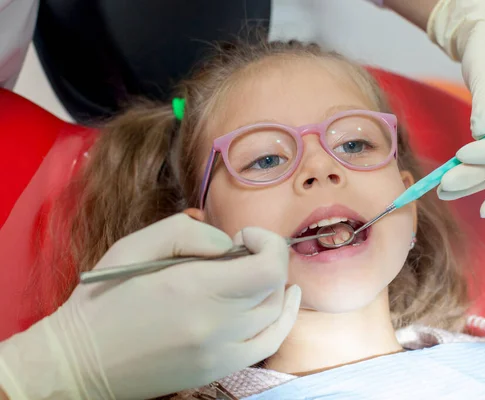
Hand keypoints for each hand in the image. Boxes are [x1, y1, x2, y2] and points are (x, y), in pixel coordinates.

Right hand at [0, 214, 300, 399]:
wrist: (79, 362)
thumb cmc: (103, 299)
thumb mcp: (134, 246)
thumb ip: (187, 233)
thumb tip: (229, 244)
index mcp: (194, 289)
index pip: (268, 267)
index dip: (269, 243)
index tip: (245, 236)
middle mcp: (216, 325)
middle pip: (274, 287)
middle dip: (267, 258)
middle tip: (241, 251)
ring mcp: (220, 353)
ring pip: (276, 314)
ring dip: (273, 286)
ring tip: (254, 270)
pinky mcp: (218, 369)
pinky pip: (269, 344)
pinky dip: (282, 320)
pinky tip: (282, 301)